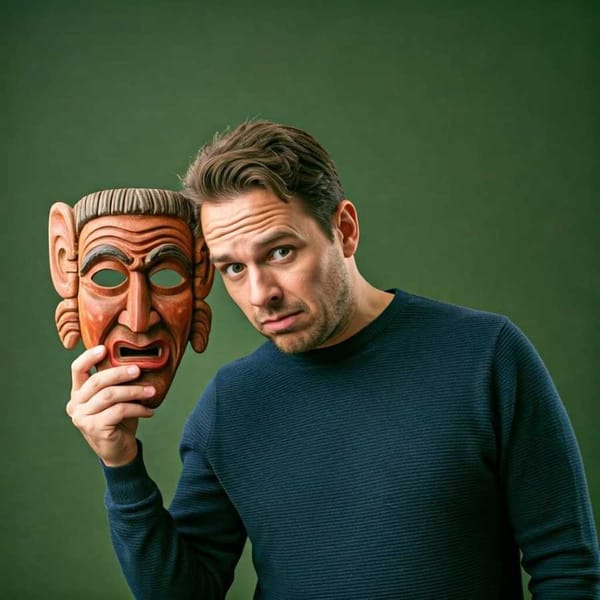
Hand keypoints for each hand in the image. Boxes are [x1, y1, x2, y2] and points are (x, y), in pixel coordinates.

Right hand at [66, 345, 155, 466]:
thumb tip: (137, 361)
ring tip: (151, 392)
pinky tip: (149, 411)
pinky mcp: (94, 428)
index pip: (77, 369)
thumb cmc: (119, 420)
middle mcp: (75, 404)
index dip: (89, 357)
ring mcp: (82, 417)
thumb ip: (117, 382)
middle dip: (120, 373)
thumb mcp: (116, 398)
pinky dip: (137, 408)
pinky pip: (119, 411)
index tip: (105, 348)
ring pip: (110, 396)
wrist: (119, 450)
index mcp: (78, 393)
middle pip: (97, 381)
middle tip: (138, 370)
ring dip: (134, 391)